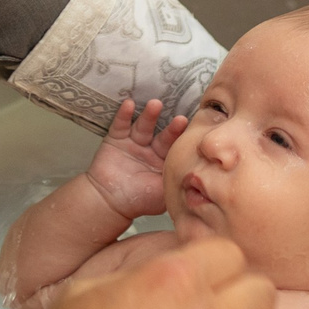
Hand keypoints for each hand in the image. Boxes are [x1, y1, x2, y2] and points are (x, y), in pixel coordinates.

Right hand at [85, 98, 185, 220]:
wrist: (108, 203)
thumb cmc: (137, 201)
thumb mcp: (163, 193)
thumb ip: (177, 182)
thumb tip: (200, 178)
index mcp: (164, 161)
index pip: (176, 147)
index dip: (183, 140)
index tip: (193, 132)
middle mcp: (151, 149)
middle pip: (163, 134)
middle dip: (171, 127)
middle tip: (180, 118)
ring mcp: (134, 143)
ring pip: (144, 126)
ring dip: (150, 115)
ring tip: (156, 104)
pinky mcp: (116, 139)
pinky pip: (121, 125)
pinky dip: (124, 115)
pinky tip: (129, 104)